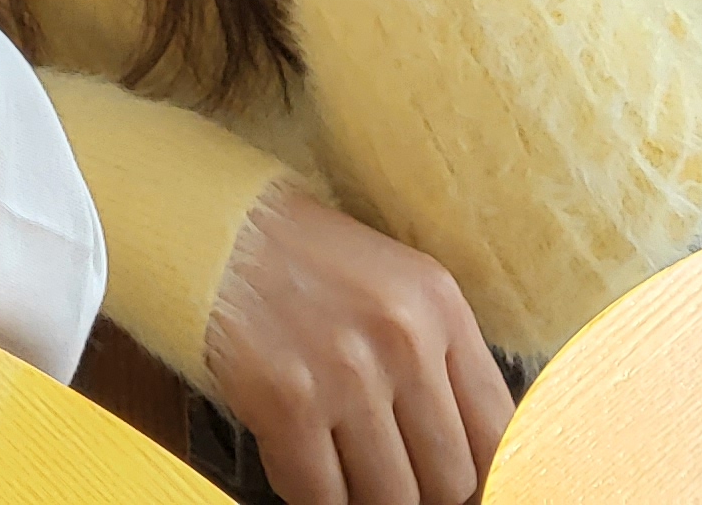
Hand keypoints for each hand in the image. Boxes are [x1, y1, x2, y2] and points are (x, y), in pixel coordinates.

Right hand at [203, 185, 513, 504]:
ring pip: (391, 498)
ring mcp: (347, 371)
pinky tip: (298, 459)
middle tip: (386, 480)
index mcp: (440, 307)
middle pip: (449, 479)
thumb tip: (467, 467)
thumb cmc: (297, 260)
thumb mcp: (391, 287)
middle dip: (420, 494)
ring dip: (366, 499)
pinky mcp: (288, 400)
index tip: (457, 490)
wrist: (202, 223)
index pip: (499, 433)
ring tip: (341, 471)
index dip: (484, 480)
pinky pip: (321, 494)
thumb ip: (436, 361)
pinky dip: (313, 495)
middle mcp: (405, 339)